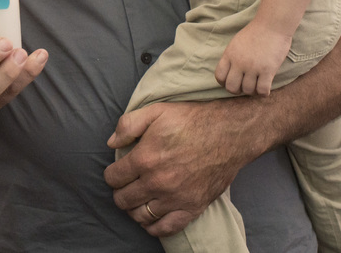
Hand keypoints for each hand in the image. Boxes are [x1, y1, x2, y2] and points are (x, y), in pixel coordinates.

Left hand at [105, 100, 260, 236]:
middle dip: (120, 192)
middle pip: (123, 200)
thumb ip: (127, 125)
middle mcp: (158, 183)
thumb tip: (111, 142)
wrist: (229, 134)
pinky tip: (152, 217)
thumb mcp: (155, 111)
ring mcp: (175, 198)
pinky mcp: (192, 208)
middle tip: (126, 185)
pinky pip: (166, 228)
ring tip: (137, 199)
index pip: (113, 178)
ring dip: (134, 209)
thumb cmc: (192, 120)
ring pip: (141, 216)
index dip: (112, 174)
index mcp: (145, 159)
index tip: (117, 171)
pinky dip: (154, 226)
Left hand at [215, 21, 290, 96]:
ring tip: (257, 85)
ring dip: (252, 91)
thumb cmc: (255, 32)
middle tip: (245, 86)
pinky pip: (262, 90)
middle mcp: (239, 62)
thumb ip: (232, 57)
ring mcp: (253, 67)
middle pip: (231, 87)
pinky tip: (266, 87)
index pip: (219, 76)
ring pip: (248, 90)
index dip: (224, 83)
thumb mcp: (236, 43)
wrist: (272, 25)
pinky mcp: (268, 70)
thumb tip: (231, 71)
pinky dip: (263, 93)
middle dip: (238, 90)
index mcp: (229, 55)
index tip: (233, 81)